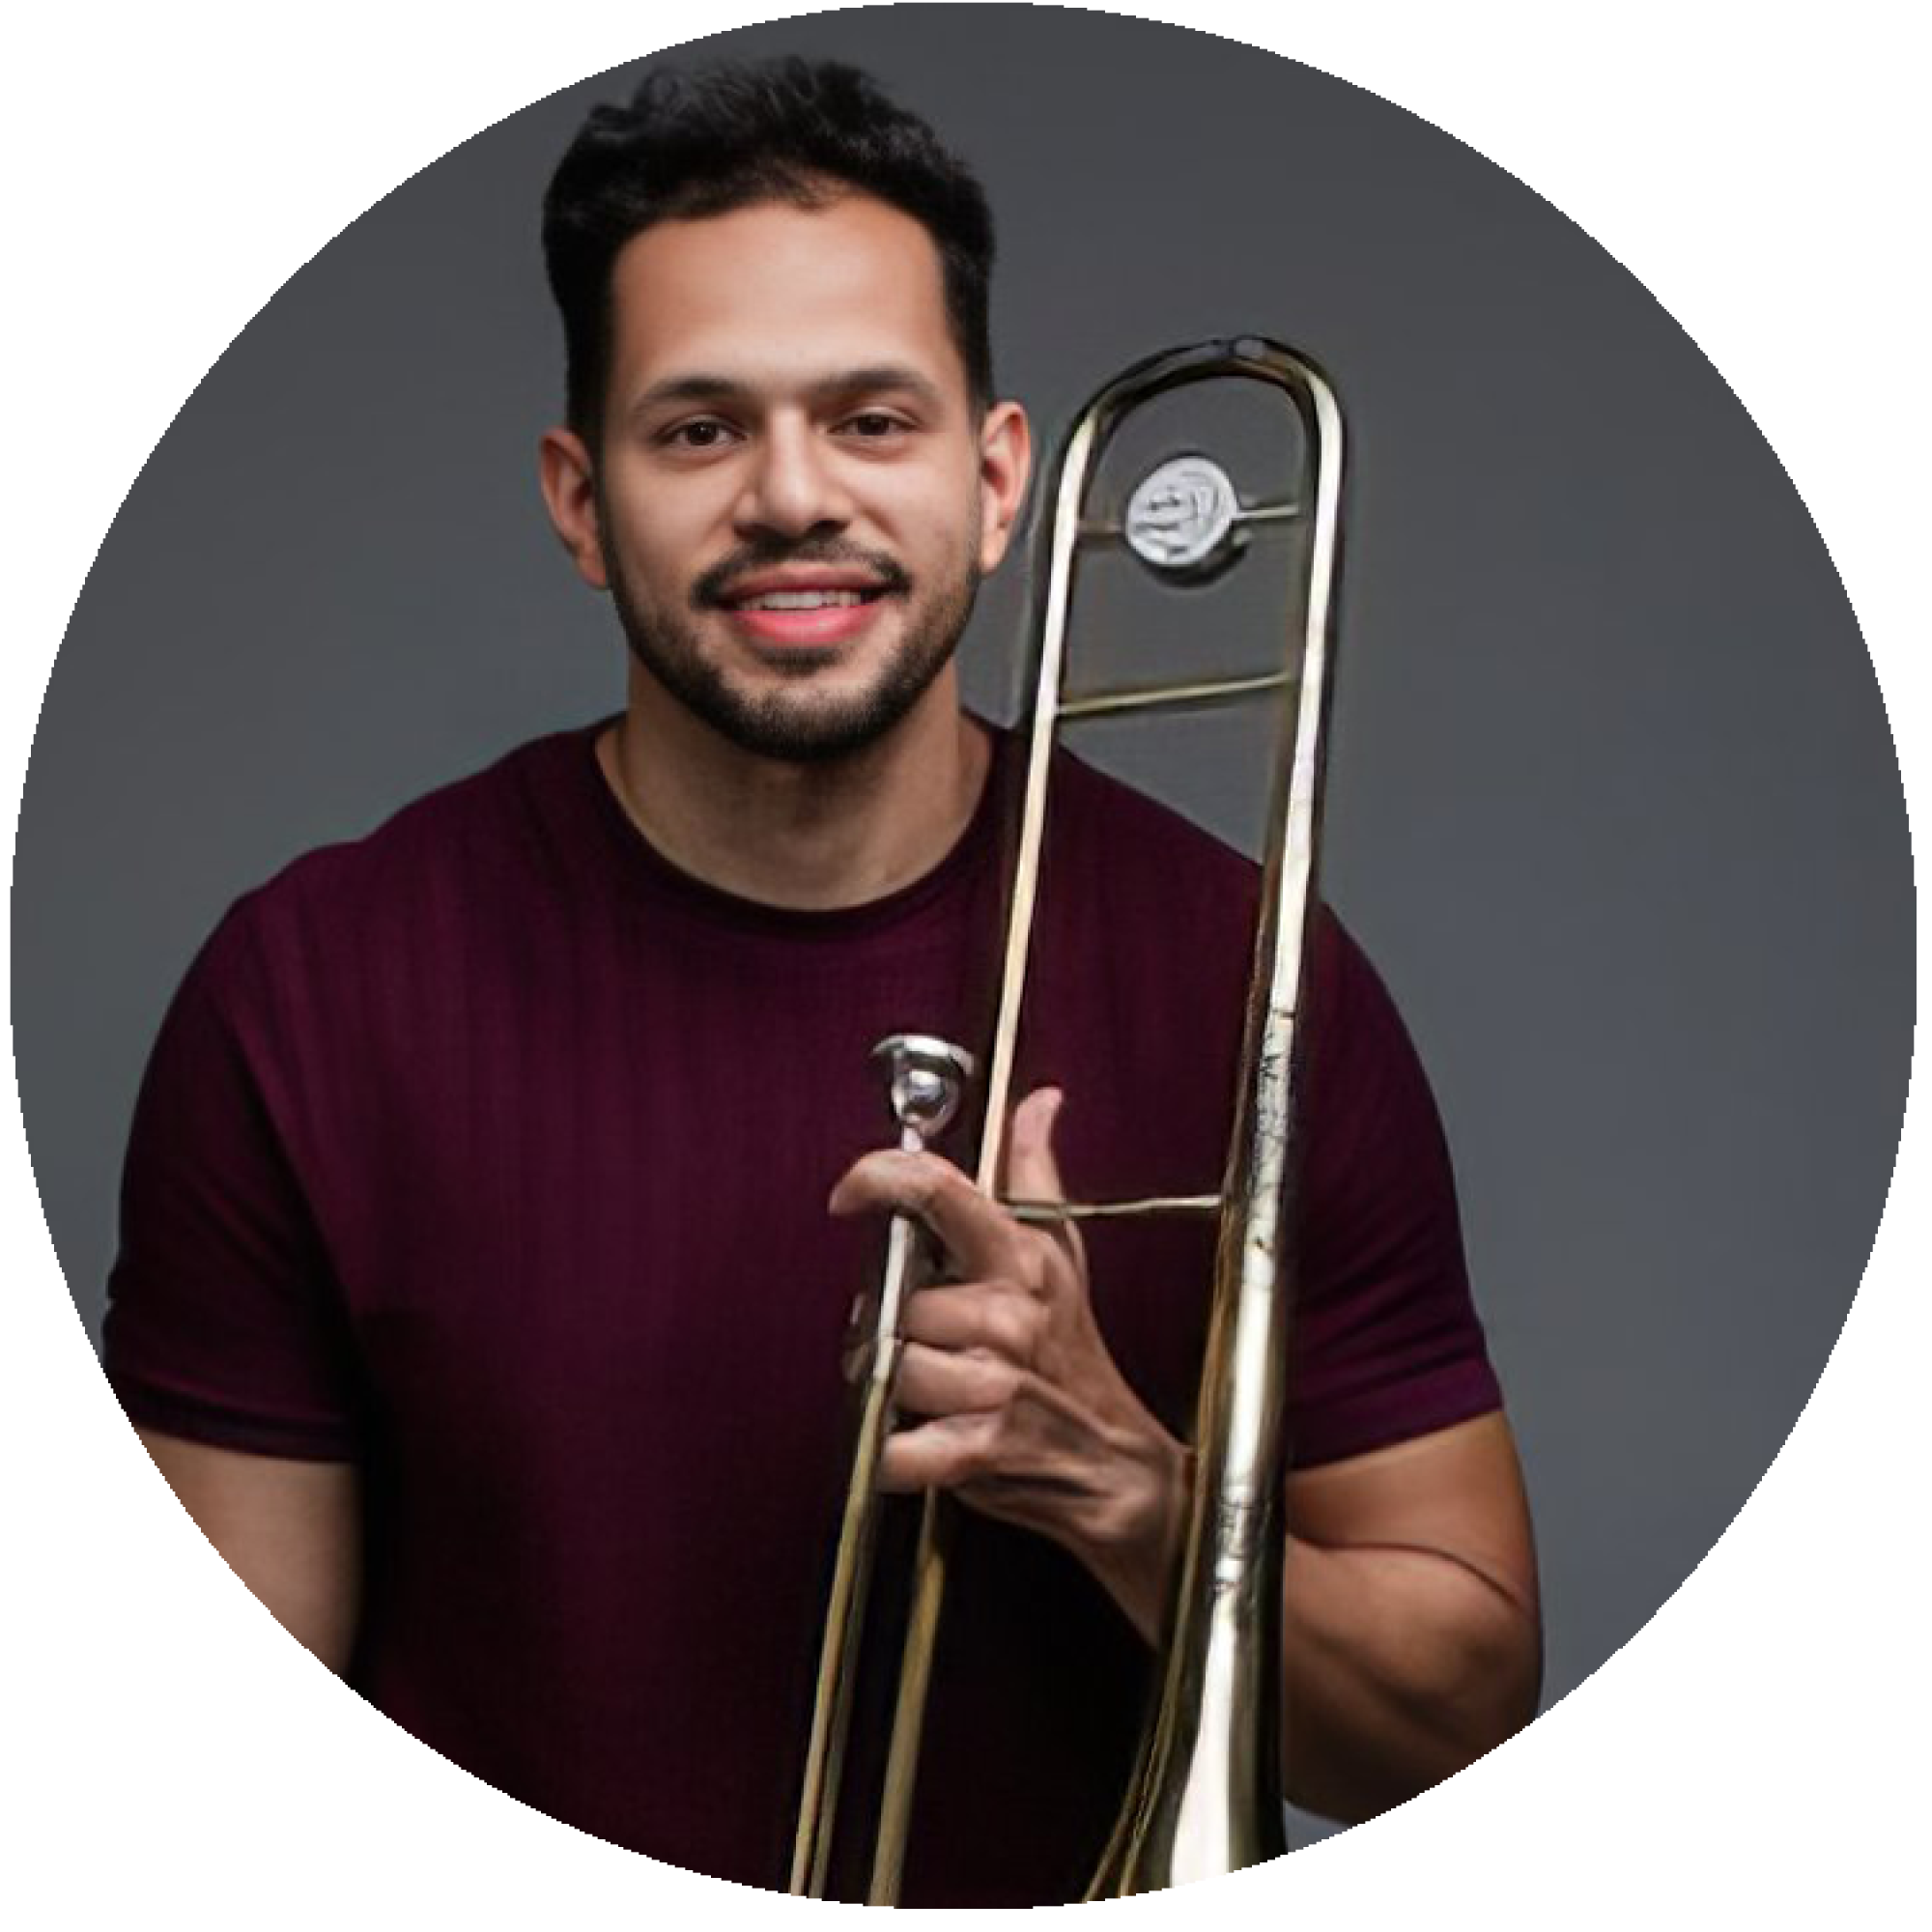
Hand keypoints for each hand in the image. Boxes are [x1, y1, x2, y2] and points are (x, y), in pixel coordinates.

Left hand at [827, 1086, 1191, 1645]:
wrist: (1115, 1465)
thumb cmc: (1075, 1354)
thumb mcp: (1061, 1253)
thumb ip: (1033, 1172)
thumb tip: (1041, 1101)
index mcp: (1020, 1258)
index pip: (940, 1190)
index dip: (879, 1179)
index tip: (848, 1194)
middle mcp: (1007, 1314)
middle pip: (901, 1302)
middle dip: (902, 1329)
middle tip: (937, 1344)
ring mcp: (995, 1382)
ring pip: (895, 1367)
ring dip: (902, 1390)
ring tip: (942, 1393)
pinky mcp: (979, 1448)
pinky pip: (897, 1446)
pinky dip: (900, 1454)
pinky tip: (930, 1443)